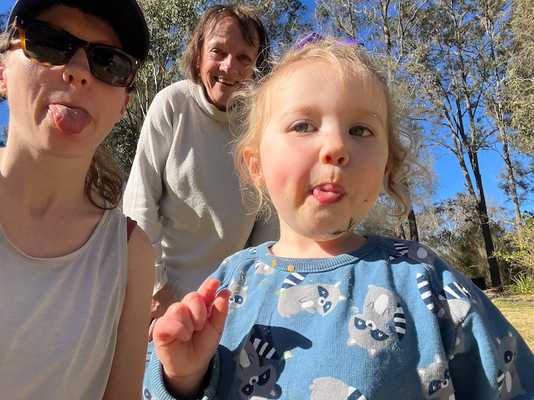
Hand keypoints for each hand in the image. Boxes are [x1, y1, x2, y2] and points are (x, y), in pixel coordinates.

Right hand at [153, 278, 229, 397]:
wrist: (192, 366)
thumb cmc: (202, 345)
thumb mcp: (216, 329)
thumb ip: (220, 311)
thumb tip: (225, 293)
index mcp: (198, 306)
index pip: (202, 292)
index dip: (208, 286)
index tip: (215, 282)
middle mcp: (184, 308)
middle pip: (192, 297)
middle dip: (201, 311)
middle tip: (201, 326)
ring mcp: (171, 316)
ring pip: (180, 307)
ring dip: (190, 323)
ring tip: (190, 334)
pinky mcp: (160, 328)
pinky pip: (169, 322)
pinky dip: (180, 329)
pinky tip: (182, 337)